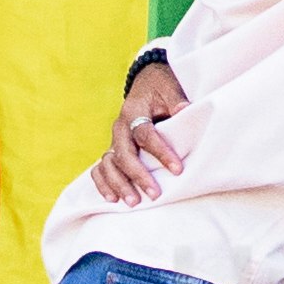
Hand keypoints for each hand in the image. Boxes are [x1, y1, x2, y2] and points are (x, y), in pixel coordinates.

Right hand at [93, 51, 181, 209]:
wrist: (146, 81)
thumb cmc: (161, 87)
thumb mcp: (170, 88)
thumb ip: (176, 100)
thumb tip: (184, 110)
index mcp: (134, 110)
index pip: (145, 134)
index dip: (161, 152)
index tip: (177, 169)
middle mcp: (120, 126)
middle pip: (124, 153)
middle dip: (138, 175)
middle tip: (155, 194)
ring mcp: (114, 139)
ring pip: (108, 163)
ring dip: (119, 184)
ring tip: (133, 202)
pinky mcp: (112, 149)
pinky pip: (99, 168)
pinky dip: (102, 183)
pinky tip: (112, 199)